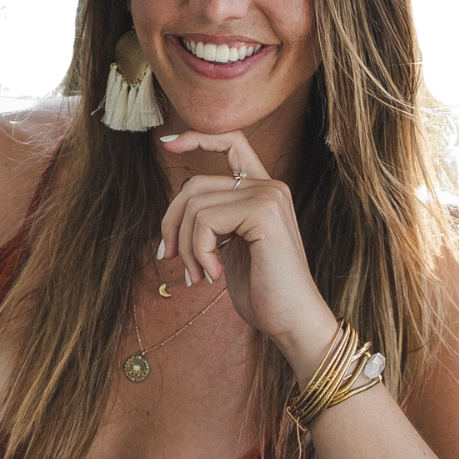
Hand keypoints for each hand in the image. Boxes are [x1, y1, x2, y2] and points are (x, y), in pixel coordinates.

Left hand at [156, 129, 336, 355]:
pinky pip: (205, 221)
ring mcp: (269, 196)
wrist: (291, 320)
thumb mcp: (229, 249)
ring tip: (197, 275)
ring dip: (184, 247)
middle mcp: (269, 186)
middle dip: (170, 223)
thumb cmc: (261, 291)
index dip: (198, 138)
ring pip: (195, 205)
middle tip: (169, 258)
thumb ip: (212, 222)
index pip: (232, 142)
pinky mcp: (264, 213)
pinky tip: (213, 275)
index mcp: (263, 192)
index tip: (168, 144)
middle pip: (195, 184)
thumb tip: (171, 215)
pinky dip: (198, 252)